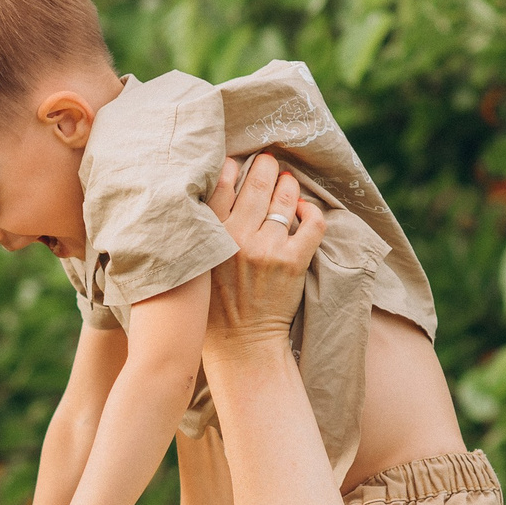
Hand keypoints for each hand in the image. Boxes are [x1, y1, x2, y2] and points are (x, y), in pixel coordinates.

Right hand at [203, 154, 324, 358]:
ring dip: (288, 184)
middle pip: (256, 183)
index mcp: (208, 235)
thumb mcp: (193, 264)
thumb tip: (210, 192)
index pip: (221, 182)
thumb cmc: (213, 304)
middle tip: (268, 162)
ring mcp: (267, 249)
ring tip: (286, 181)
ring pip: (285, 198)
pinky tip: (304, 210)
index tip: (238, 164)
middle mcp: (237, 237)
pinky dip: (311, 210)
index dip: (233, 166)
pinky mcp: (293, 261)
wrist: (240, 342)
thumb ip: (200, 231)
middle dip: (265, 166)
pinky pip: (312, 222)